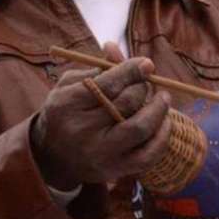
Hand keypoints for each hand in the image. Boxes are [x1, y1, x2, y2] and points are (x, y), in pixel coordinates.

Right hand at [31, 42, 171, 190]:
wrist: (53, 157)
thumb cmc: (66, 111)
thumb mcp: (71, 84)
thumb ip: (95, 67)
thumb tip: (114, 47)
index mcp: (68, 104)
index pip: (107, 84)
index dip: (131, 71)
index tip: (147, 64)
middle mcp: (83, 130)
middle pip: (126, 103)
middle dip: (143, 87)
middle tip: (149, 80)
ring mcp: (100, 153)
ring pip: (140, 128)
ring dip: (159, 110)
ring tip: (163, 98)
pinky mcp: (114, 171)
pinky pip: (148, 156)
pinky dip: (162, 137)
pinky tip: (164, 122)